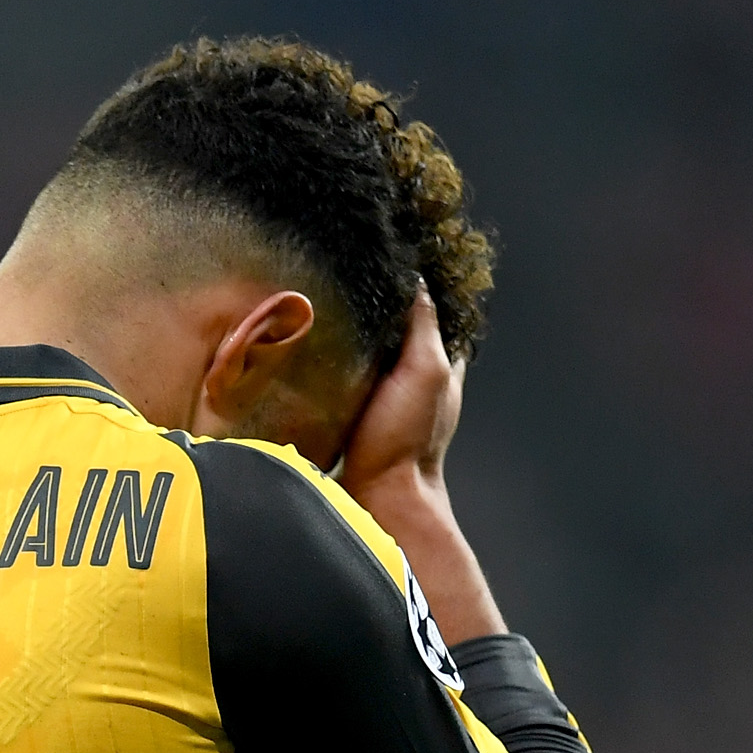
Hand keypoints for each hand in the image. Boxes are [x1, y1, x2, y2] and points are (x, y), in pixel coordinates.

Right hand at [336, 288, 505, 642]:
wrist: (378, 497)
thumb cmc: (408, 437)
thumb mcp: (426, 371)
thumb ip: (425, 326)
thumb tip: (415, 277)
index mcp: (439, 361)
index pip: (432, 308)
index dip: (416, 283)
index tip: (390, 255)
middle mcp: (412, 375)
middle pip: (397, 324)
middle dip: (377, 300)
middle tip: (347, 267)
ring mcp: (382, 393)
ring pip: (369, 346)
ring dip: (352, 326)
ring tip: (323, 292)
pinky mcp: (353, 408)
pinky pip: (345, 370)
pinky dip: (334, 353)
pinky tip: (313, 337)